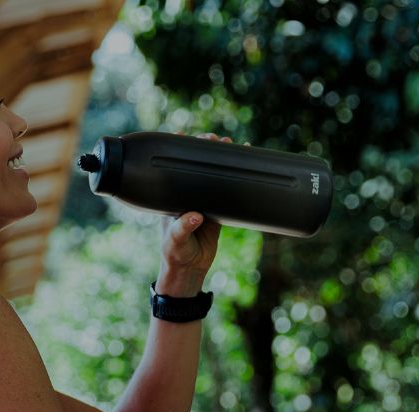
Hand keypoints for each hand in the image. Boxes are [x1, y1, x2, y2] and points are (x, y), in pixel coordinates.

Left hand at [159, 132, 247, 273]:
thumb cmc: (175, 254)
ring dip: (221, 158)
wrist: (189, 269)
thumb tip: (194, 216)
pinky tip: (246, 162)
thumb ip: (182, 228)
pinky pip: (227, 189)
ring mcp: (203, 200)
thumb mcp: (176, 241)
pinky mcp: (218, 210)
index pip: (174, 168)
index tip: (185, 134)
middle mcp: (187, 195)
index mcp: (172, 198)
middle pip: (196, 165)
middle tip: (213, 138)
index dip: (179, 150)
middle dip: (205, 148)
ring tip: (229, 143)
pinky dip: (236, 176)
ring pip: (213, 173)